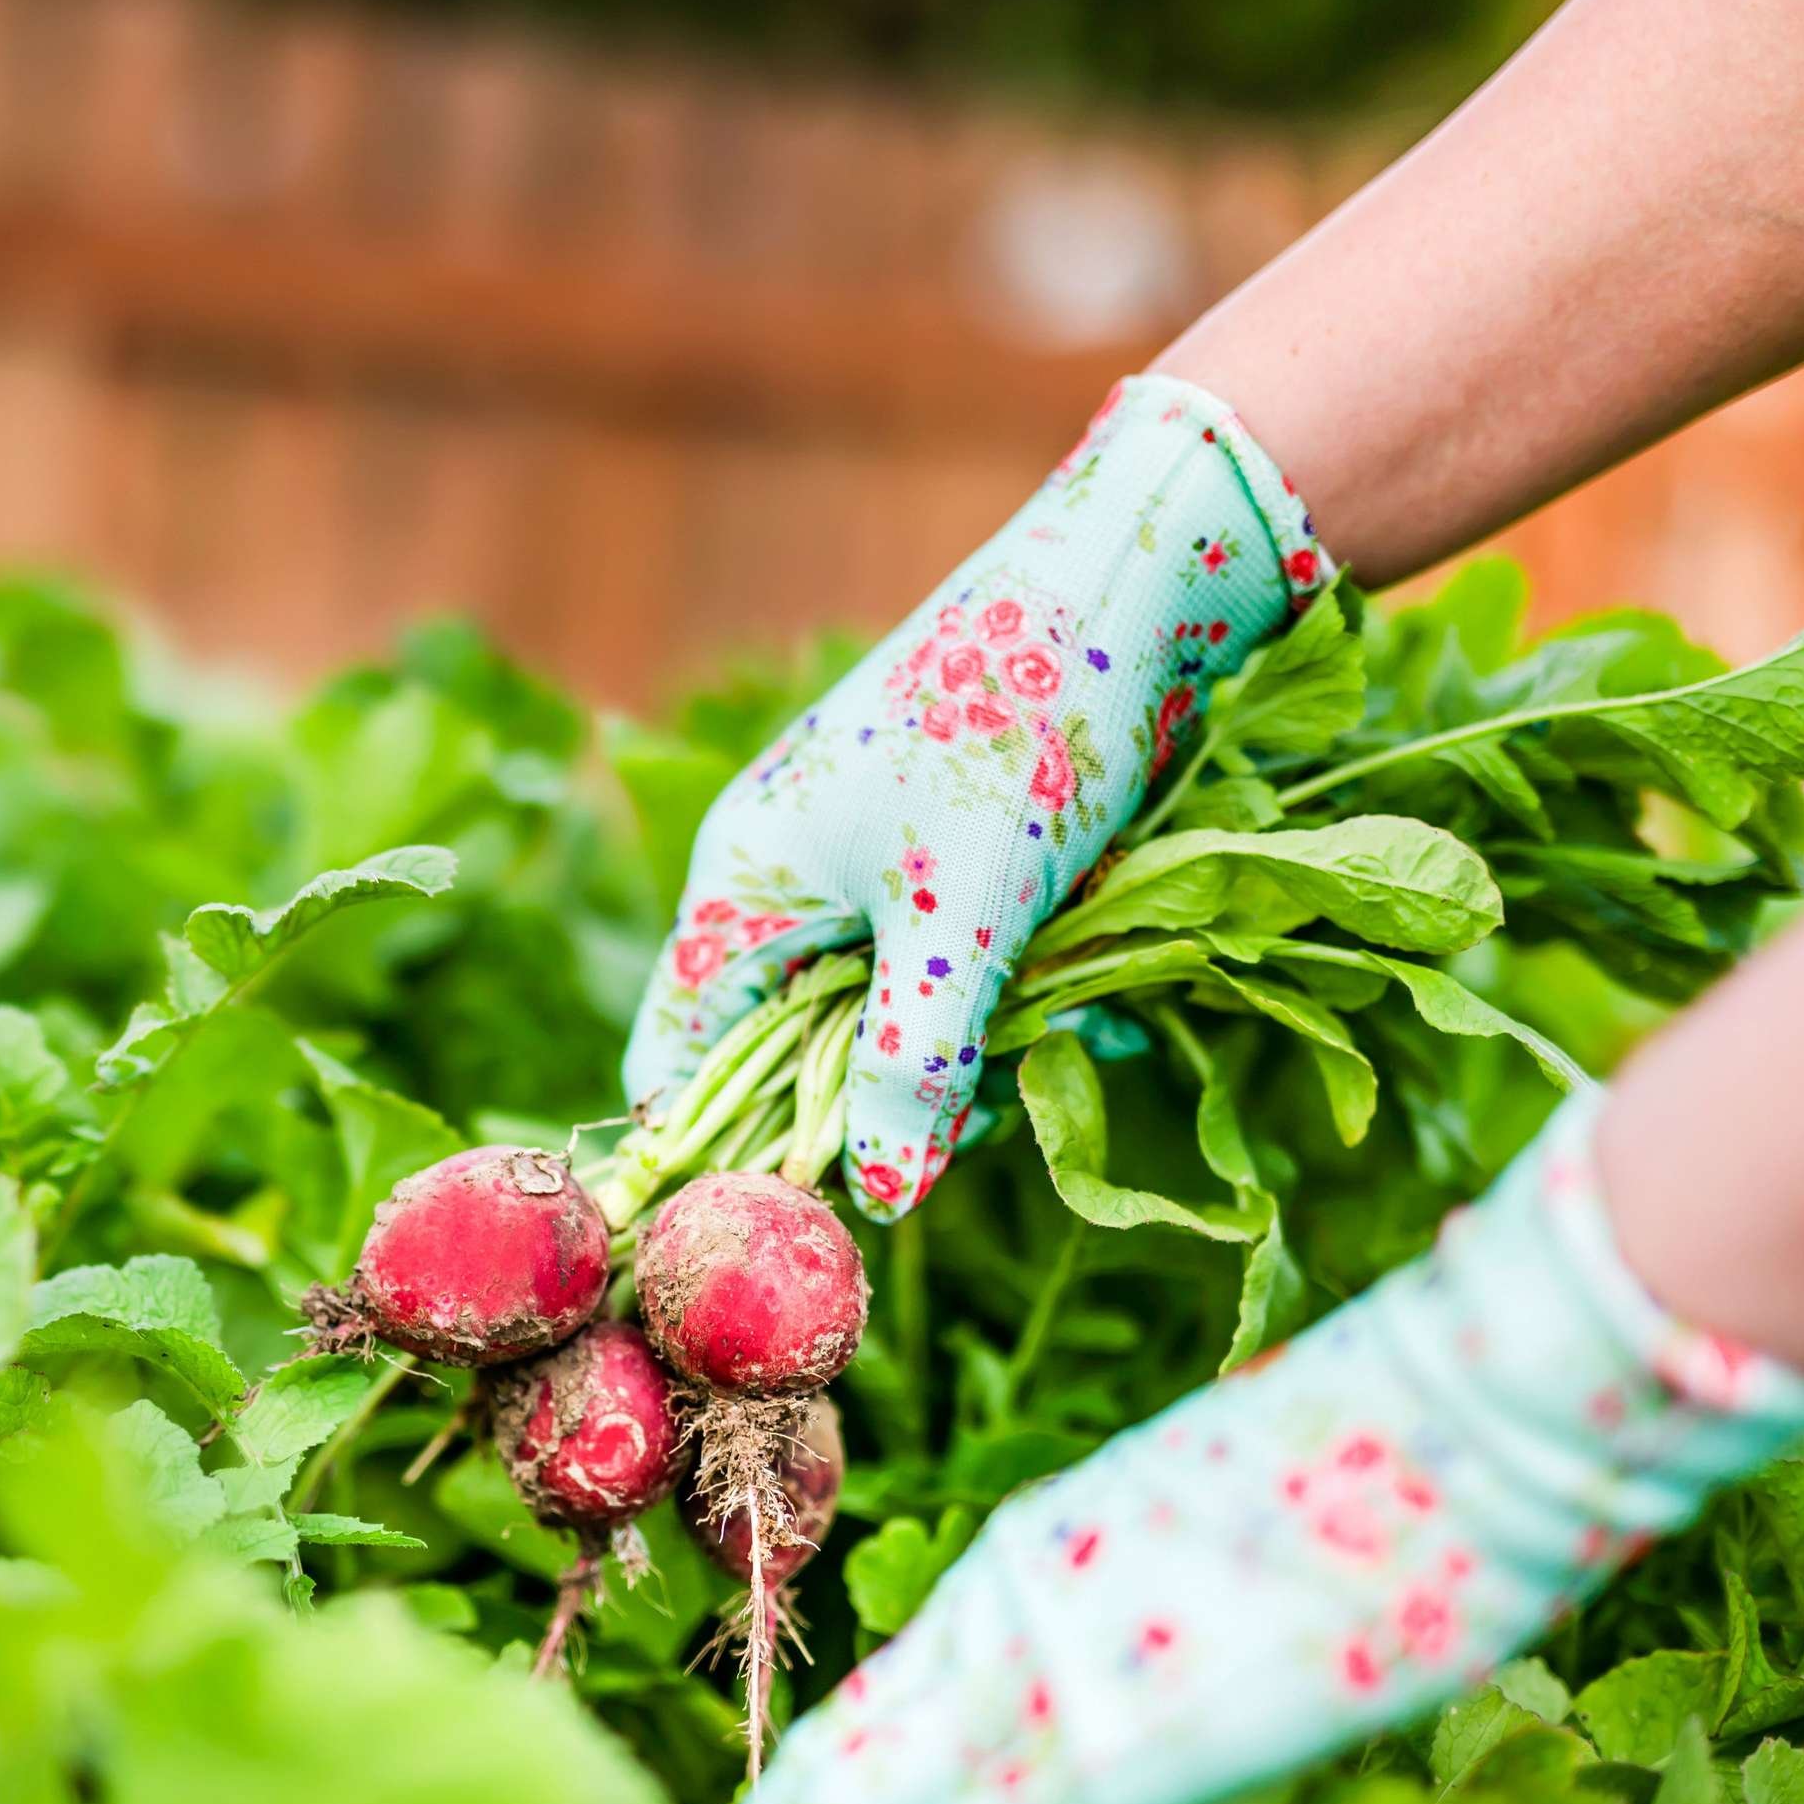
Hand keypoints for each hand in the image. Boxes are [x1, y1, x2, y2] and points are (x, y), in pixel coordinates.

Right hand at [623, 374, 1334, 1220]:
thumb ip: (909, 1063)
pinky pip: (939, 964)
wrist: (1125, 584)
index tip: (804, 1220)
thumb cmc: (1019, 733)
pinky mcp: (936, 850)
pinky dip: (992, 992)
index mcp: (741, 885)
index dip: (720, 1151)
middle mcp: (780, 877)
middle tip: (963, 1122)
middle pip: (781, 1053)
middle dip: (868, 1103)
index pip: (677, 1064)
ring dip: (948, 1048)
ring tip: (1035, 1023)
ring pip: (874, 1015)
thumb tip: (878, 1196)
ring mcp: (858, 861)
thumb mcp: (962, 921)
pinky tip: (1066, 982)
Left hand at [686, 1093, 1803, 1803]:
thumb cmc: (1374, 1474)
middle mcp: (998, 1620)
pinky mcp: (1089, 1761)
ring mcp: (1032, 1686)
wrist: (1438, 1435)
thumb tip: (1166, 1653)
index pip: (888, 1692)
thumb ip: (1159, 1601)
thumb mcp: (1227, 1530)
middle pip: (845, 1757)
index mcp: (1025, 1558)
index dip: (818, 1772)